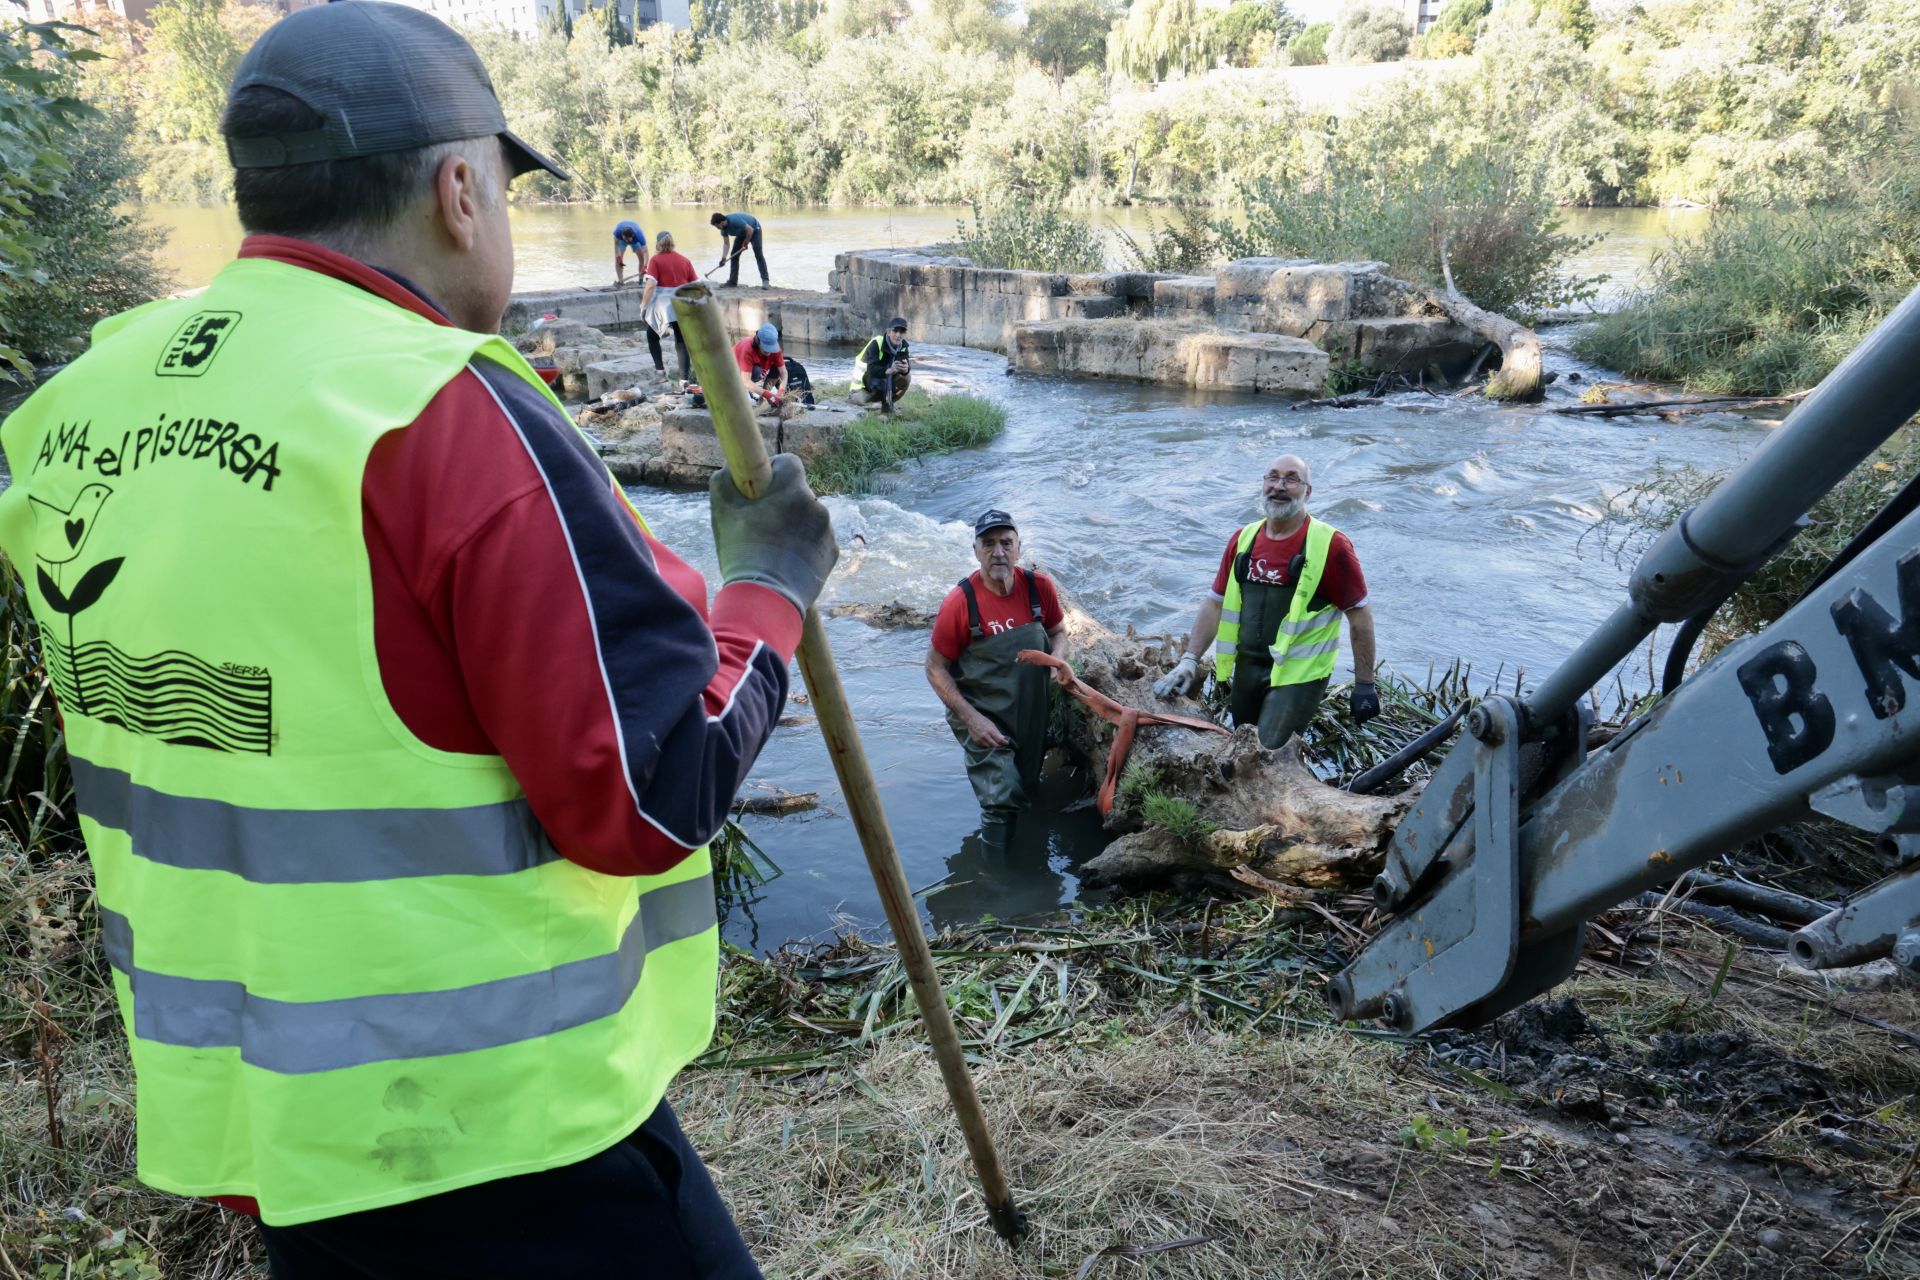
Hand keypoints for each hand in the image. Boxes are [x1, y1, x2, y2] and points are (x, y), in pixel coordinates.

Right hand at [709, 454, 837, 616]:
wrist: (766, 599)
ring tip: (771, 550)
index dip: (771, 471)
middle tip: (760, 524)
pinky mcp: (832, 554)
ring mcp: (828, 532)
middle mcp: (817, 506)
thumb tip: (730, 471)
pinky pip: (817, 541)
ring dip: (793, 526)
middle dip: (781, 503)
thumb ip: (725, 481)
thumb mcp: (722, 512)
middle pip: (798, 494)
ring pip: (808, 518)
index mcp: (793, 490)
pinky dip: (804, 547)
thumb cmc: (743, 552)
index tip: (758, 489)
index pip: (788, 462)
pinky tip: (785, 563)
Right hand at [965, 709, 1009, 748]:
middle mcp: (985, 736)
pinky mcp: (976, 742)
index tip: (1007, 743)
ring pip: (989, 747)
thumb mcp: (992, 724)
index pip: (999, 740)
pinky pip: (984, 746)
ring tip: (996, 744)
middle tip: (1002, 745)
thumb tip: (1003, 738)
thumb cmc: (983, 720)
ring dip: (993, 746)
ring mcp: (980, 740)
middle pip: (995, 745)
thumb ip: (997, 732)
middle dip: (1000, 746)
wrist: (971, 720)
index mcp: (990, 731)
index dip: (1004, 742)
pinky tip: (988, 743)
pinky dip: (987, 745)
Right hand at [1152, 652, 1200, 699]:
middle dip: (1159, 690)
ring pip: (1161, 681)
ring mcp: (1169, 675)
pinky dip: (1157, 683)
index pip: (1171, 684)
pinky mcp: (1167, 675)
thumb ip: (1185, 687)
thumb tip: (1180, 694)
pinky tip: (1153, 687)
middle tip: (1155, 696)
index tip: (1163, 695)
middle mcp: (1171, 676)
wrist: (1187, 662)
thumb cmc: (1189, 672)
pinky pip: (1161, 679)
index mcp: (1177, 677)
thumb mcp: (1190, 680)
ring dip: (1157, 687)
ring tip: (1153, 693)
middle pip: (1164, 683)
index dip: (1167, 690)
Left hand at [1350, 681, 1380, 725]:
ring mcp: (1372, 708)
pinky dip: (1375, 713)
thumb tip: (1352, 716)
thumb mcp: (1352, 701)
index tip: (1358, 724)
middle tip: (1361, 718)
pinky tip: (1372, 712)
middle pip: (1365, 720)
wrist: (1364, 686)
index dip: (1358, 723)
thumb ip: (1352, 709)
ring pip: (1371, 717)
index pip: (1358, 721)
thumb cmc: (1356, 693)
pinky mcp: (1376, 705)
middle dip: (1362, 720)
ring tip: (1366, 712)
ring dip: (1368, 716)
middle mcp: (1365, 711)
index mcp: (1358, 711)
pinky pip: (1377, 713)